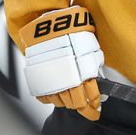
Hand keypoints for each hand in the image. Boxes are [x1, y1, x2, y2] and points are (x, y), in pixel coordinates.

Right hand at [21, 6, 103, 120]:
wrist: (46, 24)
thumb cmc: (70, 30)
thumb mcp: (88, 45)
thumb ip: (93, 63)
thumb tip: (98, 78)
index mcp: (81, 70)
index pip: (90, 95)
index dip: (94, 104)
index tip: (96, 109)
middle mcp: (65, 78)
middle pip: (76, 102)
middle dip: (83, 108)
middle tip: (88, 110)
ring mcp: (50, 80)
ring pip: (60, 102)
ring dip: (68, 103)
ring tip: (73, 100)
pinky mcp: (37, 79)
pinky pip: (44, 97)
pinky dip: (51, 99)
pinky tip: (57, 95)